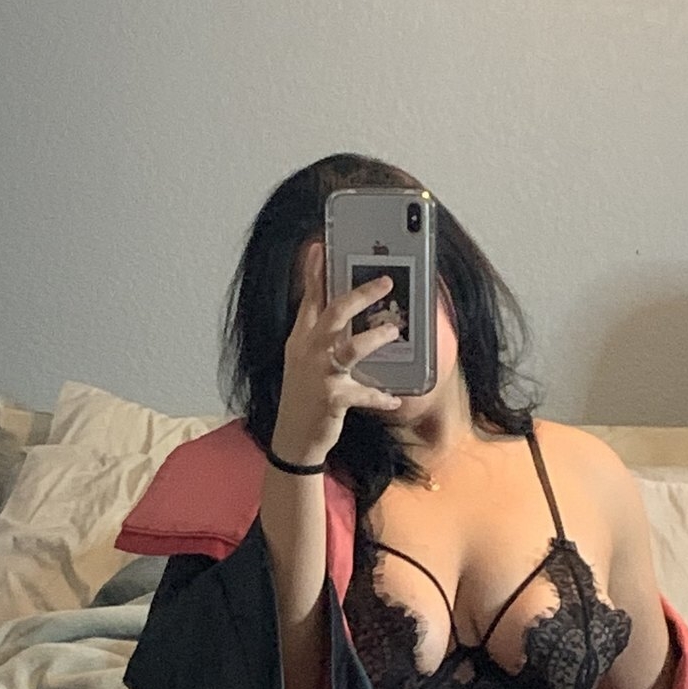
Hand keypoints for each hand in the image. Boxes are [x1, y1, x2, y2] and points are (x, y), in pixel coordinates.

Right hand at [269, 239, 402, 466]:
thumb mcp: (305, 363)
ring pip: (349, 348)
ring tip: (394, 330)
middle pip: (333, 314)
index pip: (309, 300)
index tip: (320, 247)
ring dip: (375, 337)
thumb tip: (346, 318)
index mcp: (300, 340)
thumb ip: (320, 339)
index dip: (314, 273)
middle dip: (360, 295)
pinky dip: (380, 395)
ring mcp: (319, 375)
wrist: (293, 440)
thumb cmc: (304, 398)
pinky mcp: (332, 398)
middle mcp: (307, 352)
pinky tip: (394, 398)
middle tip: (385, 282)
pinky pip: (363, 393)